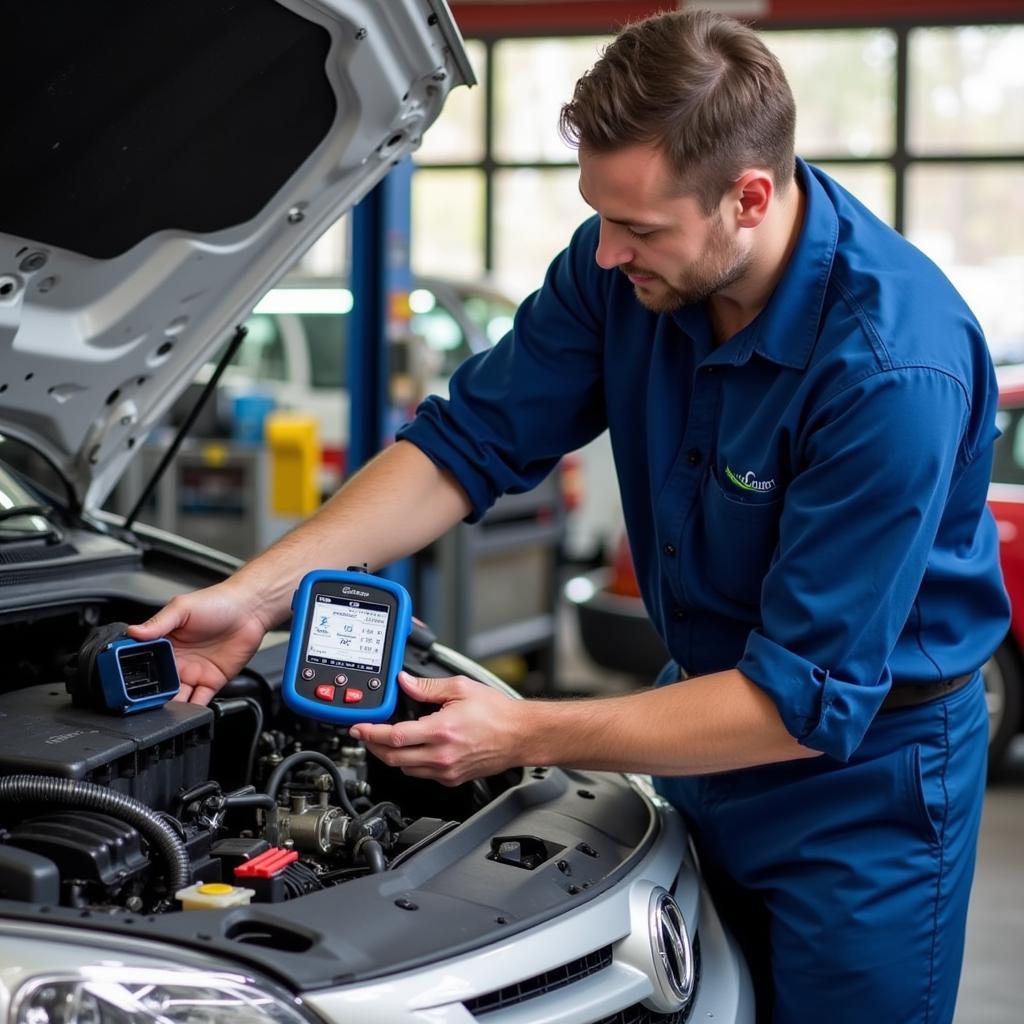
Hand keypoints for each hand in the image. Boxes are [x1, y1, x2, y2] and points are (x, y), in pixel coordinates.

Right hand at [128, 580, 268, 704]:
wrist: (250, 609)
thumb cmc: (217, 602)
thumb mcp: (182, 608)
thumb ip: (158, 623)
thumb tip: (133, 632)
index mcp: (165, 643)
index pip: (144, 664)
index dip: (135, 675)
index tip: (128, 685)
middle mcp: (178, 661)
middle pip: (159, 686)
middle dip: (151, 698)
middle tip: (145, 706)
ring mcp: (195, 672)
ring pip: (177, 698)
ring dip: (170, 707)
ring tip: (164, 713)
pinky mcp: (212, 681)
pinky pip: (200, 700)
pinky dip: (193, 710)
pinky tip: (187, 713)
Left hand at [350, 672, 525, 785]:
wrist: (520, 735)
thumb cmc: (497, 713)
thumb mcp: (461, 688)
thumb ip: (428, 687)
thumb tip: (405, 682)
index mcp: (441, 731)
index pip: (395, 736)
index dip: (371, 733)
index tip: (359, 728)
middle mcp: (441, 755)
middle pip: (393, 757)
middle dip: (373, 746)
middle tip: (365, 734)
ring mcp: (446, 770)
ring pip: (404, 769)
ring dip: (390, 755)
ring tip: (385, 740)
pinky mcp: (452, 778)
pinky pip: (421, 774)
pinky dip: (409, 763)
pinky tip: (411, 749)